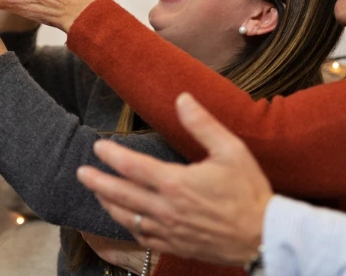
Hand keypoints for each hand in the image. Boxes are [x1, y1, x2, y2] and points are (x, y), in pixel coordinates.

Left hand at [76, 93, 271, 265]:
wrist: (264, 236)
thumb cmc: (250, 192)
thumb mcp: (232, 150)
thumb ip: (203, 124)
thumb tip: (182, 99)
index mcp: (176, 183)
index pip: (132, 167)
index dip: (111, 156)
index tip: (98, 147)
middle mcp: (166, 209)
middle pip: (120, 195)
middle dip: (98, 182)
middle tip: (81, 173)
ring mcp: (169, 231)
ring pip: (127, 219)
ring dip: (108, 204)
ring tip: (98, 193)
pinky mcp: (176, 246)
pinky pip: (143, 239)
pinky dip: (128, 227)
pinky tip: (125, 221)